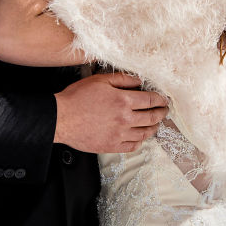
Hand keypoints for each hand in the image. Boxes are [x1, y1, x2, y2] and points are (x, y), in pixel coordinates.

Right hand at [54, 72, 168, 152]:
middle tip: (164, 111)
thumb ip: (122, 79)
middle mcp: (125, 119)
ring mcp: (119, 134)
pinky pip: (132, 146)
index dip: (160, 99)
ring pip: (144, 133)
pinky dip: (139, 142)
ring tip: (155, 124)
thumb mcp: (100, 80)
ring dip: (153, 128)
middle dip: (161, 113)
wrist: (61, 118)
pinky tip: (139, 137)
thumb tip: (139, 80)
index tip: (164, 99)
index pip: (150, 100)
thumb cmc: (77, 97)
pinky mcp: (111, 146)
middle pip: (151, 117)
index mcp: (123, 101)